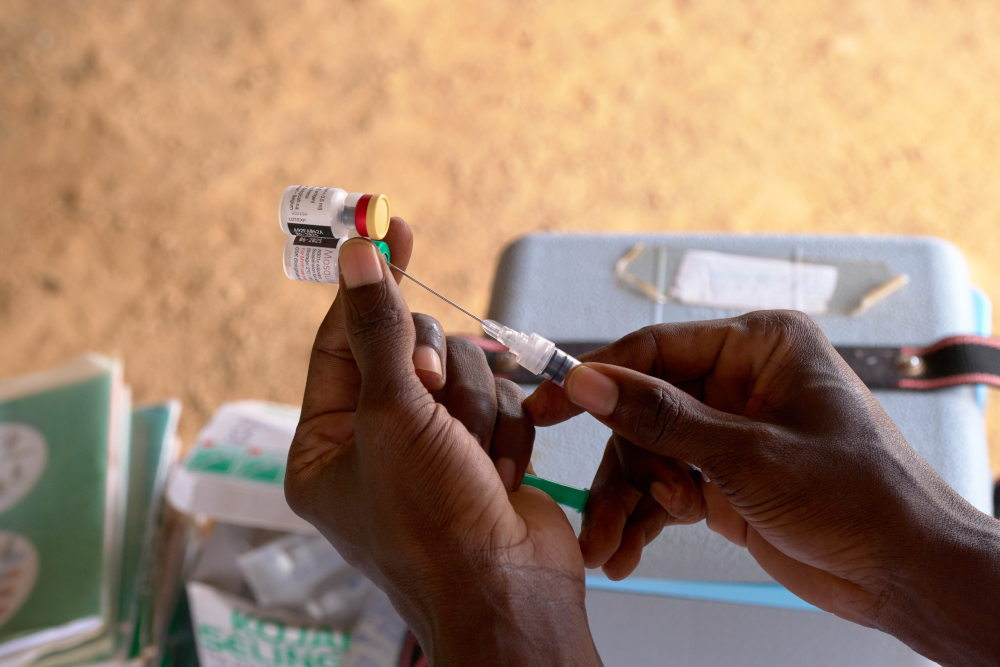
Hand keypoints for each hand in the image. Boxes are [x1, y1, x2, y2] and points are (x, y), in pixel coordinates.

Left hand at [285, 223, 600, 666]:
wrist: (512, 593)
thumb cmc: (432, 525)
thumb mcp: (392, 417)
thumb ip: (378, 331)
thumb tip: (356, 255)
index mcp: (328, 445)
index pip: (342, 341)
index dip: (369, 286)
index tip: (389, 229)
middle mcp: (378, 445)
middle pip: (413, 351)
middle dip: (438, 375)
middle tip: (436, 400)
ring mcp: (435, 451)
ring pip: (465, 375)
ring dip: (476, 413)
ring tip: (474, 463)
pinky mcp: (484, 455)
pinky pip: (500, 402)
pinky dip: (506, 434)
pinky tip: (500, 475)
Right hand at [524, 311, 999, 665]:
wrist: (906, 573)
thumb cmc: (855, 496)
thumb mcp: (747, 455)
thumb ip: (660, 418)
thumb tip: (587, 382)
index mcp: (757, 346)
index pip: (654, 350)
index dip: (597, 379)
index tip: (547, 408)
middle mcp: (738, 381)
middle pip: (642, 410)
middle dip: (625, 466)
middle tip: (614, 511)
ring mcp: (728, 432)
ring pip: (646, 455)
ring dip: (626, 502)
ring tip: (610, 547)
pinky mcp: (722, 478)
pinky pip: (662, 490)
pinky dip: (642, 521)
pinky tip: (624, 554)